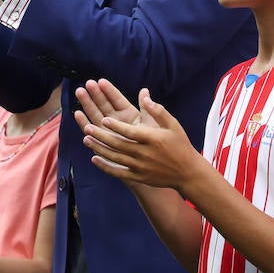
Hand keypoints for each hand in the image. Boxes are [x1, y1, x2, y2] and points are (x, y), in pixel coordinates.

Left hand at [78, 85, 200, 190]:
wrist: (187, 172)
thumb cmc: (180, 144)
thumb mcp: (173, 124)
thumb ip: (158, 110)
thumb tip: (144, 95)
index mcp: (153, 139)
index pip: (131, 132)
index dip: (116, 126)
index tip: (104, 119)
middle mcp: (145, 154)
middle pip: (118, 144)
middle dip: (101, 135)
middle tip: (87, 127)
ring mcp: (141, 167)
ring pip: (115, 157)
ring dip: (99, 148)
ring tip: (86, 139)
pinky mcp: (138, 177)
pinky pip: (118, 172)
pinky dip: (105, 166)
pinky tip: (94, 158)